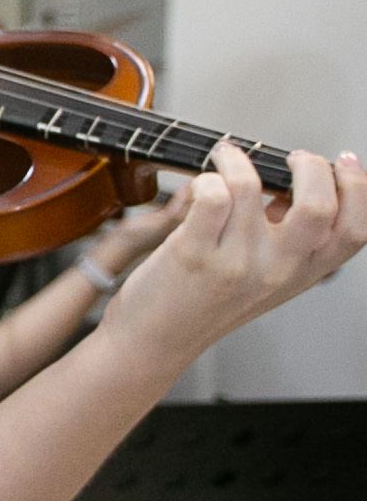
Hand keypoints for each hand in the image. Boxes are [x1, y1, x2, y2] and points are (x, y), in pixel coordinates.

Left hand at [105, 141, 366, 358]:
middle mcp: (275, 270)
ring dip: (236, 160)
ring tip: (226, 158)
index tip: (342, 162)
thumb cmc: (203, 305)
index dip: (358, 189)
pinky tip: (201, 183)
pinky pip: (211, 195)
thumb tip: (291, 187)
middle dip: (310, 166)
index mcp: (300, 274)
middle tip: (289, 157)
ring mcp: (235, 262)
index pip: (354, 231)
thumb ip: (286, 241)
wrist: (153, 342)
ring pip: (251, 187)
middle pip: (319, 206)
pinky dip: (207, 178)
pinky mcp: (192, 254)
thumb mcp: (264, 279)